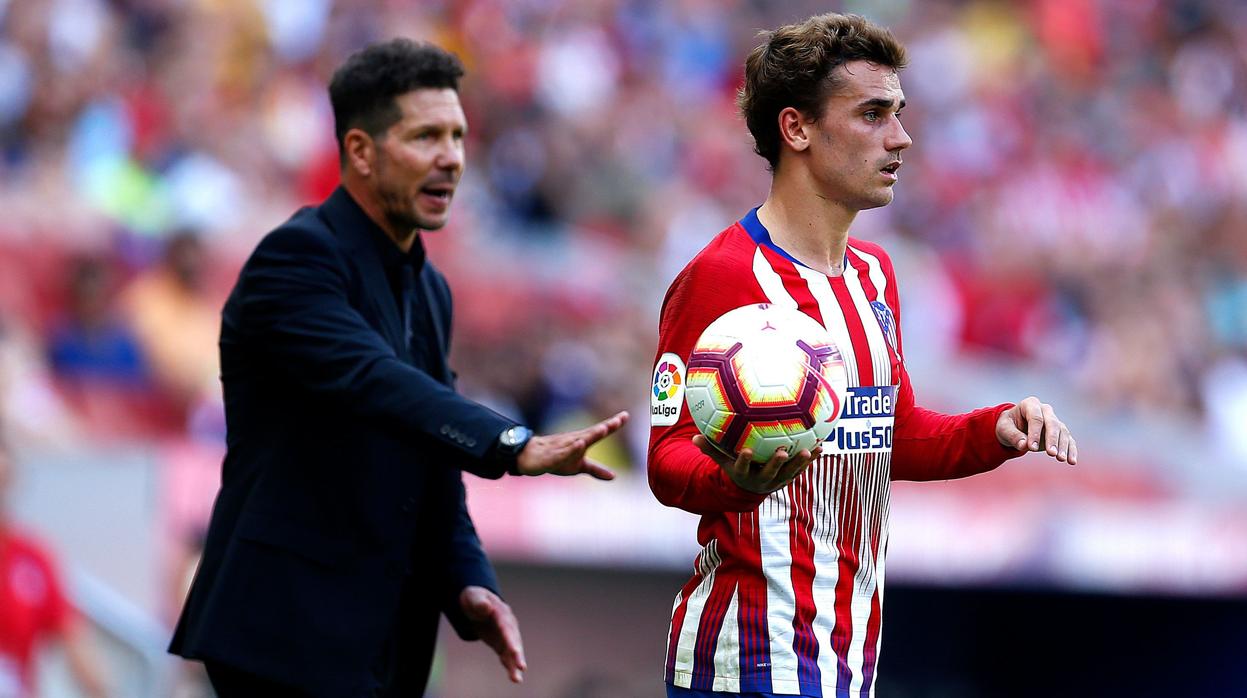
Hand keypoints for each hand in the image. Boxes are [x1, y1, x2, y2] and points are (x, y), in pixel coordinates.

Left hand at [460, 586, 525, 683]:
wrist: (477, 602)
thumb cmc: (475, 599)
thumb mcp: (474, 597)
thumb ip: (479, 602)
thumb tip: (486, 607)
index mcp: (501, 613)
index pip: (506, 628)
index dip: (511, 639)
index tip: (515, 651)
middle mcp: (508, 625)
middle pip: (513, 641)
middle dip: (517, 655)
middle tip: (521, 667)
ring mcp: (506, 635)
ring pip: (512, 651)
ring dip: (514, 665)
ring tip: (517, 679)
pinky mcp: (501, 643)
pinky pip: (505, 655)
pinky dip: (509, 665)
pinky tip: (513, 676)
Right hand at [514, 411, 628, 479]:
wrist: (529, 457)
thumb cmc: (556, 459)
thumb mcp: (578, 467)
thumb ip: (596, 469)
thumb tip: (614, 476)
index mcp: (582, 441)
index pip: (599, 432)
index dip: (613, 424)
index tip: (626, 415)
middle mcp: (574, 440)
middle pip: (592, 433)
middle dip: (605, 427)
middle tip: (619, 420)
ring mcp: (563, 447)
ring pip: (579, 439)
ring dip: (591, 434)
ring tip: (604, 428)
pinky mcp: (552, 456)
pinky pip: (563, 452)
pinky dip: (572, 448)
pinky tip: (579, 444)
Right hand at [692, 434, 820, 494]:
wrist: (751, 488)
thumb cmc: (736, 468)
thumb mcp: (722, 462)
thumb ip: (711, 449)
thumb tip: (694, 437)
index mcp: (744, 474)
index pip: (742, 468)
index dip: (745, 461)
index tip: (746, 451)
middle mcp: (762, 480)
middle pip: (769, 473)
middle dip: (775, 464)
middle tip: (782, 452)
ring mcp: (777, 480)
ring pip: (789, 473)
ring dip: (799, 463)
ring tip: (808, 450)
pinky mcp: (789, 478)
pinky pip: (801, 468)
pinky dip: (810, 459)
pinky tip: (820, 446)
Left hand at [996, 396, 1076, 464]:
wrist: (1013, 428)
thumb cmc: (1008, 426)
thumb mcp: (1004, 430)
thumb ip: (1013, 436)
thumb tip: (1024, 445)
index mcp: (1030, 404)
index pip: (1036, 418)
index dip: (1034, 433)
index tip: (1032, 448)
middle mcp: (1045, 410)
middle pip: (1052, 423)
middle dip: (1052, 439)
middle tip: (1051, 453)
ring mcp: (1055, 420)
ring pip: (1062, 432)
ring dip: (1063, 446)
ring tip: (1061, 459)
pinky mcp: (1060, 432)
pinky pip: (1069, 440)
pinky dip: (1071, 450)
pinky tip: (1072, 461)